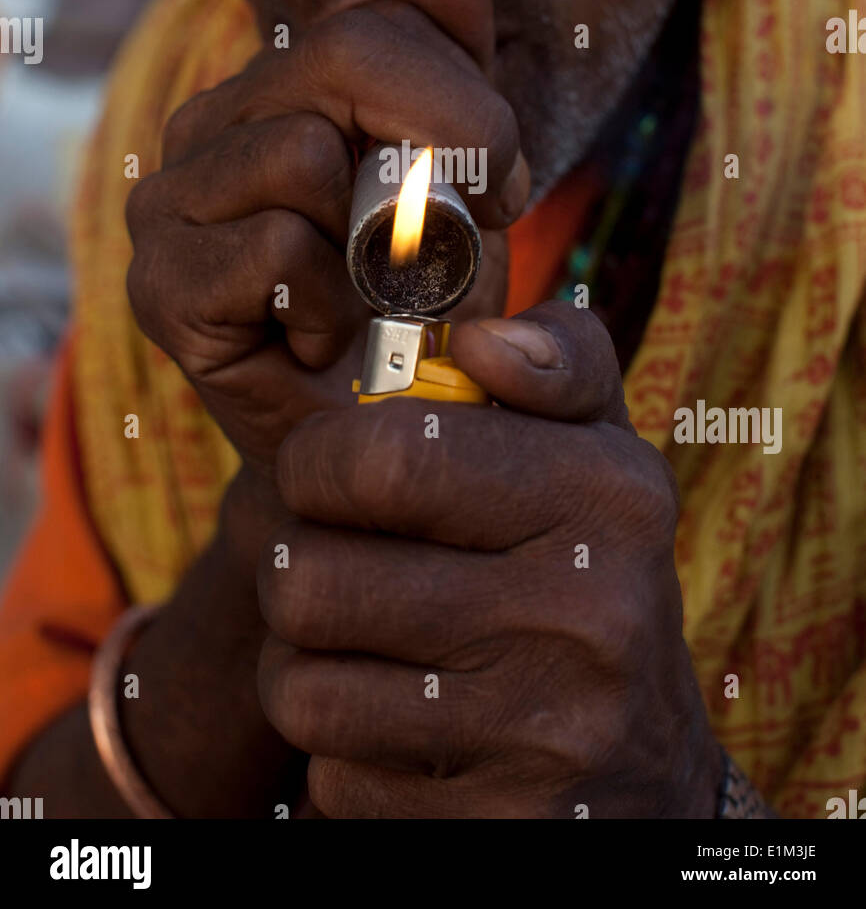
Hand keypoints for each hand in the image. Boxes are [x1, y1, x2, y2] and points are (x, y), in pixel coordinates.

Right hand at [125, 0, 528, 473]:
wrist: (371, 443)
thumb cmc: (421, 309)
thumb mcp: (462, 175)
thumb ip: (452, 56)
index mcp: (278, 88)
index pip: (378, 25)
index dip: (467, 104)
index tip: (504, 194)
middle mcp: (211, 125)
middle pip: (345, 61)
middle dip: (444, 152)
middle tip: (462, 242)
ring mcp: (170, 201)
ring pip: (306, 152)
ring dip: (379, 249)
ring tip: (375, 303)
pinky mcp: (160, 285)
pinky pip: (274, 248)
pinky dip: (329, 305)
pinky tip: (320, 339)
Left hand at [257, 302, 722, 817]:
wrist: (645, 769)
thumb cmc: (592, 567)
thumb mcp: (600, 450)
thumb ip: (558, 361)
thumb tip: (482, 337)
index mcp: (607, 496)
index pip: (388, 459)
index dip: (314, 459)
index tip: (321, 470)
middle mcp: (585, 615)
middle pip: (313, 578)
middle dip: (292, 562)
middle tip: (326, 556)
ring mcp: (542, 736)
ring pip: (300, 686)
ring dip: (302, 659)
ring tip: (354, 638)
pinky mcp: (493, 825)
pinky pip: (330, 775)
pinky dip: (340, 745)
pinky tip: (398, 719)